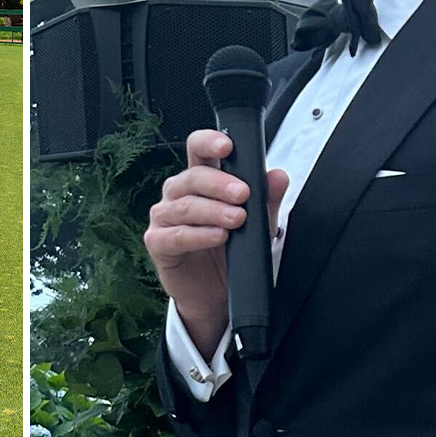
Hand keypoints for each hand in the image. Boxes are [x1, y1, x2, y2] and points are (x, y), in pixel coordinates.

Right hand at [143, 129, 288, 352]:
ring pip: (184, 205)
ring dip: (213, 211)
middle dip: (218, 184)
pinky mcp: (157, 243)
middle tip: (242, 194)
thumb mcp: (258, 224)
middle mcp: (177, 194)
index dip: (208, 142)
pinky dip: (199, 235)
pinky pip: (175, 235)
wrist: (217, 294)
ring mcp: (164, 218)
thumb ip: (267, 199)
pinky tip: (218, 236)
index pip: (197, 150)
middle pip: (191, 177)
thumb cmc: (231, 252)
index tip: (226, 146)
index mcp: (199, 181)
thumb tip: (278, 175)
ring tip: (236, 219)